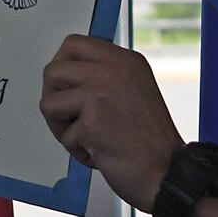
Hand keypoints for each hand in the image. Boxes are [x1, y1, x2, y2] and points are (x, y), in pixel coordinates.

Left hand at [39, 35, 183, 211]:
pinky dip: (78, 152)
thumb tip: (66, 75)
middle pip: (53, 71)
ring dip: (61, 127)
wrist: (168, 172)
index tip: (66, 87)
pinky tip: (101, 154)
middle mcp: (113, 71)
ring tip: (86, 138)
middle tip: (70, 118)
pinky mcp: (92, 122)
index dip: (61, 66)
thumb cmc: (150, 141)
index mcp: (125, 60)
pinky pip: (64, 136)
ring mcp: (101, 93)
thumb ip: (105, 77)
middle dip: (54, 99)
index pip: (73, 44)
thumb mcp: (135, 90)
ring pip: (48, 103)